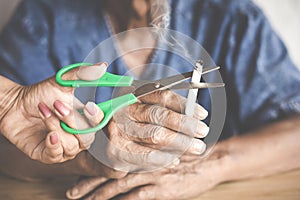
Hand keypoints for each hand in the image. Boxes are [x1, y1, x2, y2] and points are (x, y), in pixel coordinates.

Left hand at [0, 63, 106, 163]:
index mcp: (85, 121)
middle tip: (57, 105)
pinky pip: (56, 155)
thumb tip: (102, 66)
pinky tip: (48, 133)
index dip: (96, 117)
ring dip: (56, 126)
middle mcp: (78, 137)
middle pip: (87, 138)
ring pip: (71, 146)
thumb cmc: (41, 94)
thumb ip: (82, 74)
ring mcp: (64, 148)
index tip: (89, 106)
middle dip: (72, 121)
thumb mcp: (62, 82)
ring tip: (42, 110)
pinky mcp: (47, 155)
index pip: (99, 124)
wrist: (15, 105)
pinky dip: (53, 144)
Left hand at [66, 143, 229, 199]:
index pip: (113, 157)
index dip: (94, 166)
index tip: (78, 174)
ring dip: (100, 195)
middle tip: (71, 193)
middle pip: (111, 172)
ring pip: (120, 185)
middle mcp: (143, 160)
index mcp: (142, 148)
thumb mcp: (165, 147)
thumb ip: (146, 151)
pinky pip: (138, 196)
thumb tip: (126, 158)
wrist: (210, 162)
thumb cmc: (186, 154)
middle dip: (90, 184)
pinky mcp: (163, 188)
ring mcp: (152, 174)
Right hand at [94, 90, 209, 171]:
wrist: (100, 147)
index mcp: (131, 95)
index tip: (202, 113)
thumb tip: (194, 114)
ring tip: (197, 147)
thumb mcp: (142, 112)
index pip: (160, 95)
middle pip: (159, 115)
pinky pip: (147, 157)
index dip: (183, 105)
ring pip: (156, 136)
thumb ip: (164, 109)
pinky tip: (176, 160)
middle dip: (185, 125)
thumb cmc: (127, 127)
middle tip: (203, 132)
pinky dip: (165, 159)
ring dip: (181, 143)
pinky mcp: (116, 152)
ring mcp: (117, 131)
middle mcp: (122, 110)